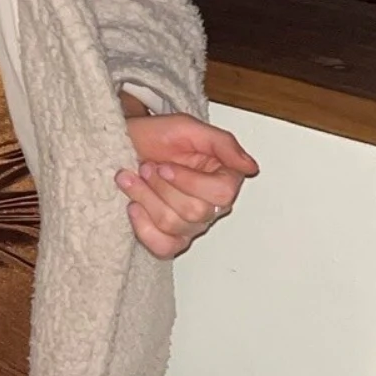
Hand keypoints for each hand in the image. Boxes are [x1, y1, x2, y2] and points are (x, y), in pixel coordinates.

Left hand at [113, 109, 257, 259]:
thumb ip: (223, 144)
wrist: (125, 145)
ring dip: (145, 198)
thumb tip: (250, 166)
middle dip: (161, 187)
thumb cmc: (156, 137)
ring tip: (133, 179)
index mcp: (223, 178)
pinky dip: (144, 227)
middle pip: (194, 211)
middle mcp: (211, 205)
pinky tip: (134, 207)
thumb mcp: (188, 128)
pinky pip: (164, 247)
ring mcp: (190, 225)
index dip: (189, 182)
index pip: (222, 193)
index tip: (165, 166)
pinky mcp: (169, 238)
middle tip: (147, 168)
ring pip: (172, 224)